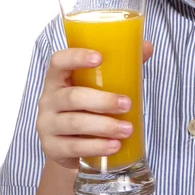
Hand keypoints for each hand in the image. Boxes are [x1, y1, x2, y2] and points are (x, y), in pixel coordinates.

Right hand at [36, 41, 152, 169]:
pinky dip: (97, 147)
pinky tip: (114, 146)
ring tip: (128, 129)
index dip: (76, 57)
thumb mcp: (96, 85)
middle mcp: (48, 99)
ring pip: (75, 123)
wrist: (67, 144)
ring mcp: (47, 124)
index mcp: (57, 78)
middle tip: (127, 104)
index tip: (99, 57)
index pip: (59, 61)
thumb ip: (120, 65)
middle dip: (103, 101)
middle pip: (73, 97)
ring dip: (105, 126)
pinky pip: (74, 147)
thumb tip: (147, 47)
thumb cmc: (85, 105)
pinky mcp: (51, 147)